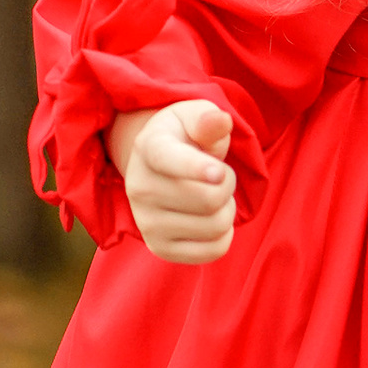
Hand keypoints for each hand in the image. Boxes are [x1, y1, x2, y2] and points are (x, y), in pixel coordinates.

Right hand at [108, 100, 236, 262]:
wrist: (158, 167)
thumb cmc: (186, 137)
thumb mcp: (195, 118)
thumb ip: (208, 119)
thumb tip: (221, 121)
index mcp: (149, 147)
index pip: (170, 160)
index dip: (197, 168)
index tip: (218, 172)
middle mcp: (139, 186)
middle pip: (210, 198)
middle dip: (228, 185)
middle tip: (218, 176)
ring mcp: (146, 221)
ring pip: (216, 226)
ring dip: (227, 210)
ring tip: (211, 195)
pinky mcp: (159, 247)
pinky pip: (214, 250)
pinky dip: (224, 235)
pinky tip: (209, 219)